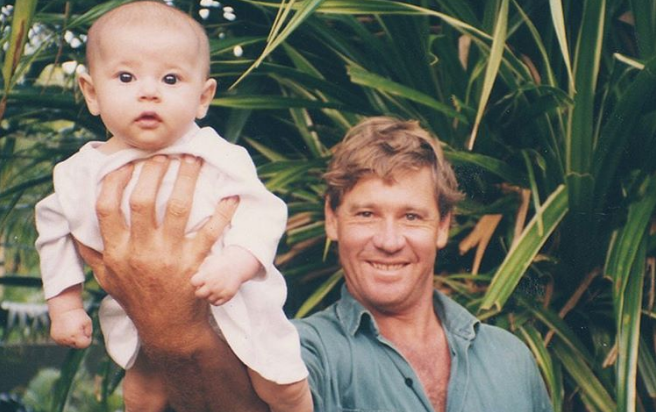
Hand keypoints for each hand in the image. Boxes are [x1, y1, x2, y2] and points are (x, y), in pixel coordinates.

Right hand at [49, 308, 91, 348]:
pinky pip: (63, 342)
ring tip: (72, 328)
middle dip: (80, 338)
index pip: (85, 344)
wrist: (63, 309)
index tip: (85, 330)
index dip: (87, 338)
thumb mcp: (88, 322)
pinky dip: (66, 337)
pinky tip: (66, 329)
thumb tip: (86, 342)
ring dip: (73, 338)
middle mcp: (66, 339)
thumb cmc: (78, 315)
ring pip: (70, 344)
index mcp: (76, 335)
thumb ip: (89, 334)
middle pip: (77, 345)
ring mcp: (59, 339)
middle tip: (78, 328)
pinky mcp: (54, 338)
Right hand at [76, 154, 267, 411]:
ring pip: (178, 208)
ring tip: (194, 159)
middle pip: (143, 200)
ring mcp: (169, 258)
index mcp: (116, 252)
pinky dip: (223, 213)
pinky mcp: (195, 265)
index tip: (126, 161)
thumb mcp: (107, 278)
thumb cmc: (137, 299)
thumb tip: (76, 227)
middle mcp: (140, 252)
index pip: (106, 208)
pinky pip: (210, 232)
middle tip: (165, 154)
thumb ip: (93, 252)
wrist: (167, 330)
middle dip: (154, 172)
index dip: (114, 180)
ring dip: (187, 179)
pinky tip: (231, 196)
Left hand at [191, 246, 262, 305]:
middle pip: (199, 294)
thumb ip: (200, 269)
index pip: (193, 283)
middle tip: (203, 287)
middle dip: (200, 291)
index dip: (196, 282)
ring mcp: (220, 291)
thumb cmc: (221, 263)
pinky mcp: (227, 296)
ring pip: (208, 300)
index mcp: (207, 275)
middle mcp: (213, 284)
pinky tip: (216, 293)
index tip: (198, 280)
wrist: (237, 266)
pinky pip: (216, 303)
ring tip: (211, 289)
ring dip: (208, 296)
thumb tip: (191, 275)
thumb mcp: (209, 261)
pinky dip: (215, 300)